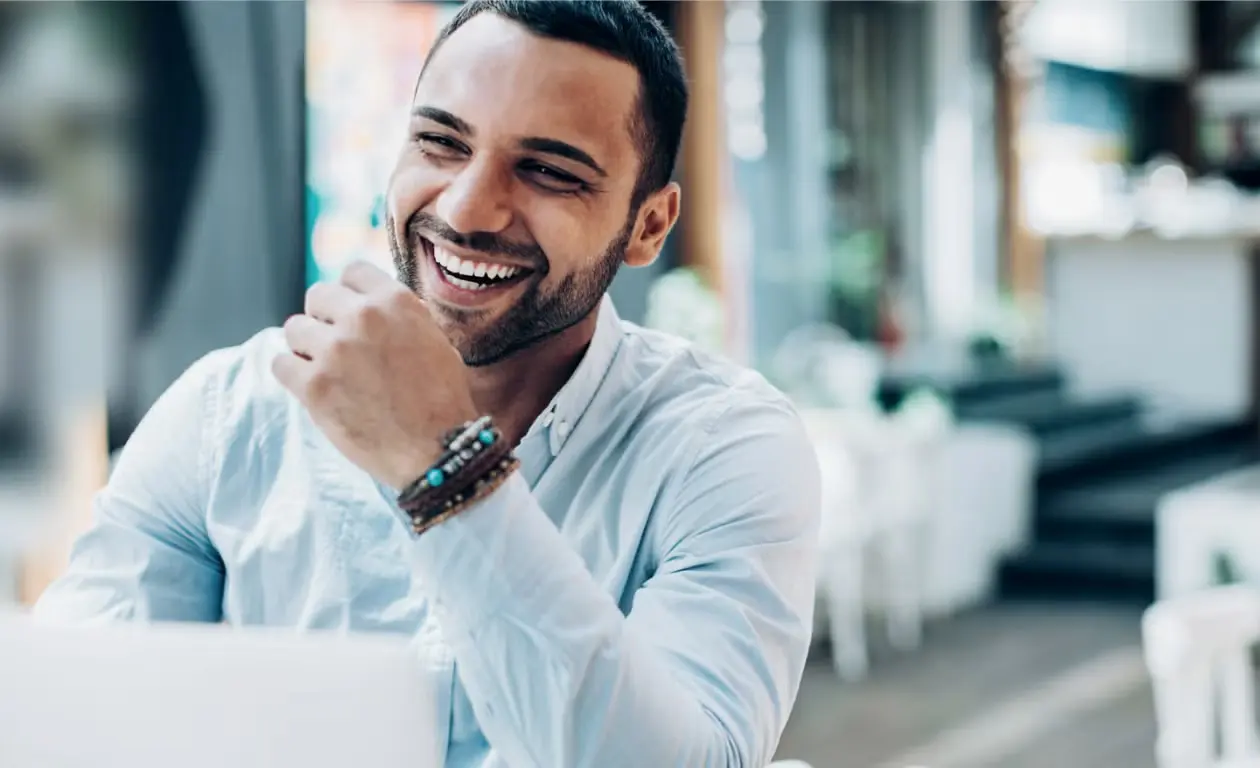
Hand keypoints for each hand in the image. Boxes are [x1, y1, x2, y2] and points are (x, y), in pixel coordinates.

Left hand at [273, 260, 478, 488]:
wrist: (435, 451)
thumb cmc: (442, 401)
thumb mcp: (436, 342)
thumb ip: (403, 318)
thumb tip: (376, 307)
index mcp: (396, 302)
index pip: (352, 272)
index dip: (350, 293)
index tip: (351, 312)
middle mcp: (362, 318)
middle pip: (317, 296)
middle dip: (324, 318)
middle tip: (336, 344)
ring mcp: (334, 351)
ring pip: (294, 329)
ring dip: (306, 347)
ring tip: (325, 369)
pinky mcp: (313, 386)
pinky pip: (281, 364)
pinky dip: (293, 374)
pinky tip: (312, 387)